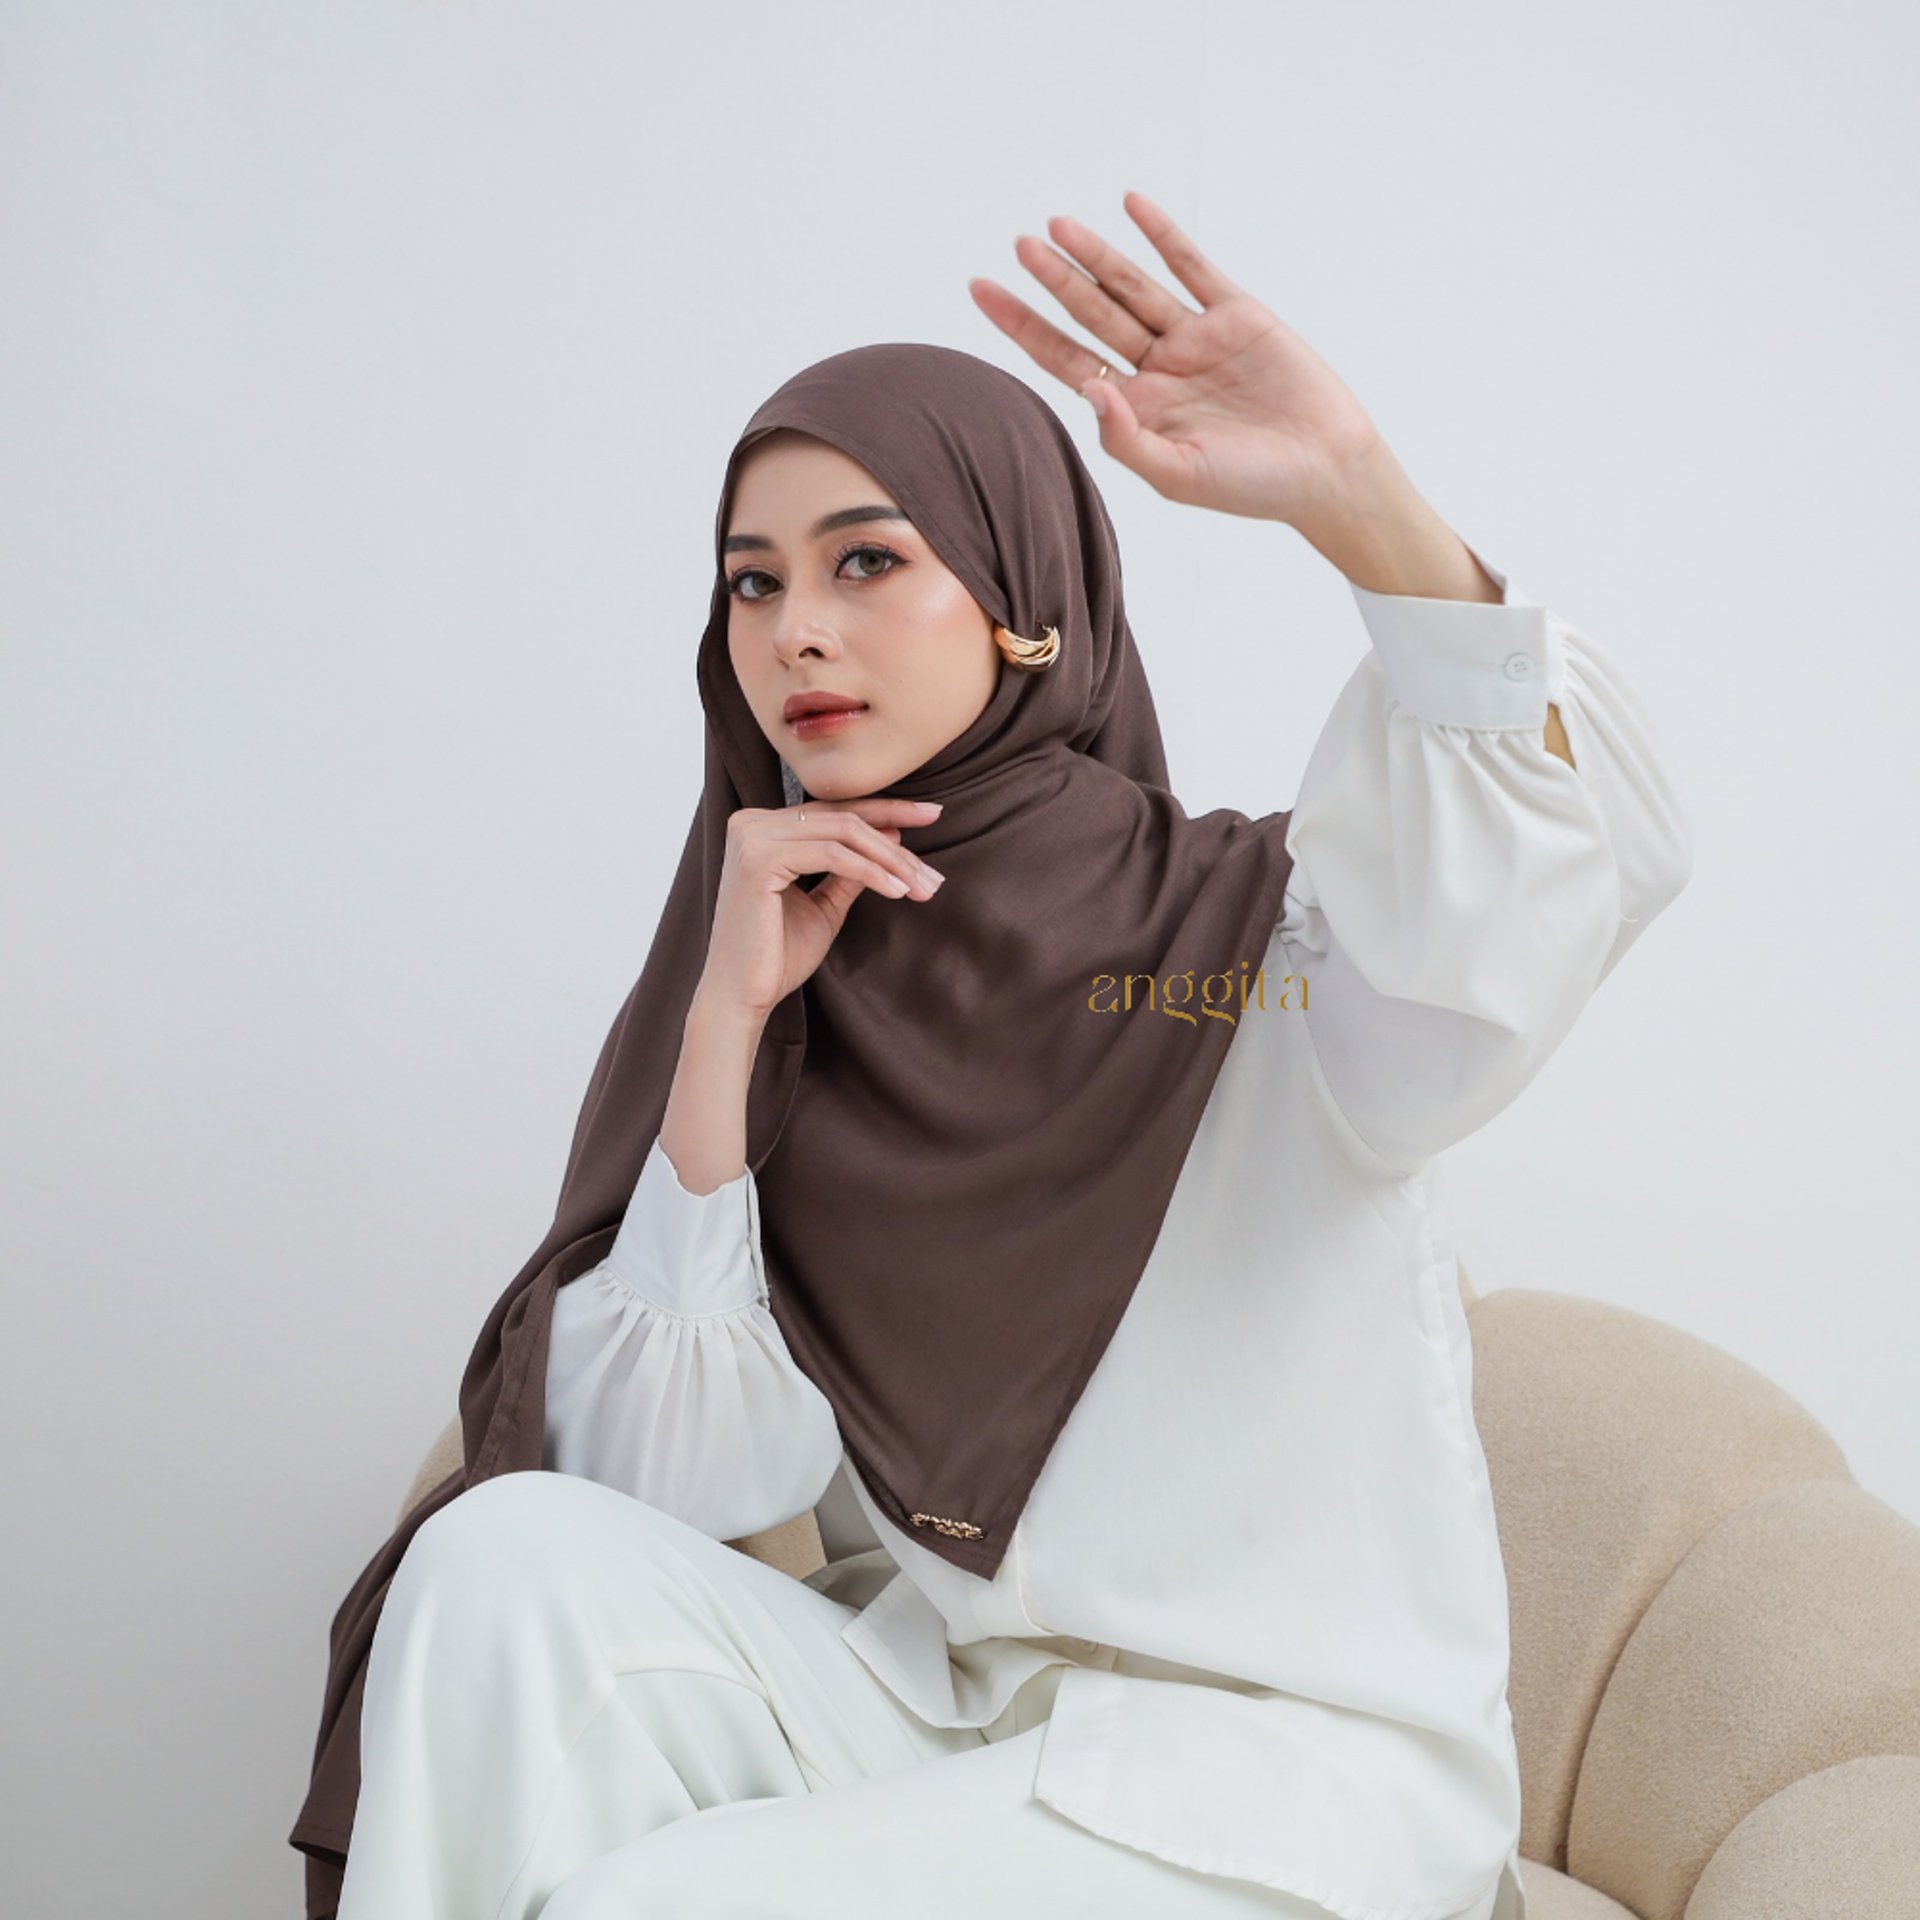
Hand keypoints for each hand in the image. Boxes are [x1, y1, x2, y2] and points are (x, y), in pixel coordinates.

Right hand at [697, 798, 945, 1024]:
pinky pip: (832, 855)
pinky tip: (897, 891)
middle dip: (897, 844)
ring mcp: (752, 836)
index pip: (835, 811)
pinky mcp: (758, 858)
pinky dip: (871, 871)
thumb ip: (852, 868)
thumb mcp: (825, 904)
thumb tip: (891, 833)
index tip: (932, 817)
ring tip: (922, 887)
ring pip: (843, 833)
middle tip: (934, 874)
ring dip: (891, 860)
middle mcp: (752, 823)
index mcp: (763, 828)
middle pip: (843, 818)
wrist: (743, 997)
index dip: (887, 811)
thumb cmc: (777, 956)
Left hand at [969, 190, 1396, 537]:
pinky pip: (1193, 267)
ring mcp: (1195, 338)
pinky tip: (1132, 205)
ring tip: (1057, 224)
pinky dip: (1164, 236)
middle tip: (1019, 246)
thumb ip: (1127, 441)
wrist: (1328, 469)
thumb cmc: (1252, 487)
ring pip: (1134, 288)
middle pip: (1092, 315)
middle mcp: (1158, 370)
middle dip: (1054, 281)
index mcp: (1136, 410)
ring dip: (1097, 255)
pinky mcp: (1237, 315)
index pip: (1064, 359)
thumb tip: (1091, 390)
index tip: (982, 290)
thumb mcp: (1180, 475)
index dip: (1021, 326)